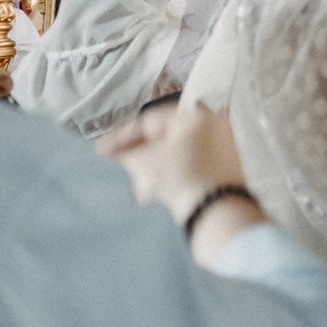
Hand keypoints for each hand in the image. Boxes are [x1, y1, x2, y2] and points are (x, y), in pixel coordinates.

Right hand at [100, 101, 252, 223]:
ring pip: (175, 156)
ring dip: (152, 172)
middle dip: (139, 157)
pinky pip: (189, 168)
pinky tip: (153, 195)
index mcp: (197, 115)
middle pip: (164, 139)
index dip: (122, 137)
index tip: (102, 150)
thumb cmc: (181, 178)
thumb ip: (127, 152)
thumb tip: (122, 152)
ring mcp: (222, 148)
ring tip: (138, 188)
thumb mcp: (144, 162)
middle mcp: (214, 126)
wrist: (215, 211)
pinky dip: (170, 178)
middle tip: (118, 165)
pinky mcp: (224, 170)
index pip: (151, 121)